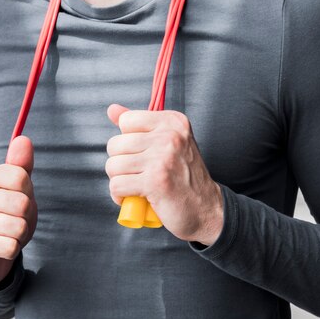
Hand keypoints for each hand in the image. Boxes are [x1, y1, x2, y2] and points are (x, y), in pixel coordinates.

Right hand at [0, 135, 37, 284]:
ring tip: (8, 232)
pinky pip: (10, 247)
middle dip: (27, 216)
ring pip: (18, 227)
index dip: (28, 191)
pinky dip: (13, 250)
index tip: (18, 196)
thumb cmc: (6, 213)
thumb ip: (21, 165)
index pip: (20, 177)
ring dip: (21, 234)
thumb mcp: (18, 188)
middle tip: (14, 218)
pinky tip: (0, 246)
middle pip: (22, 203)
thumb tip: (23, 139)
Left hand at [105, 104, 222, 245]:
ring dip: (119, 181)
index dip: (127, 141)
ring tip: (134, 186)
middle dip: (119, 164)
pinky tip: (133, 198)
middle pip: (116, 144)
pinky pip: (117, 185)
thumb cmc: (184, 177)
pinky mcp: (155, 181)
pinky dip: (119, 196)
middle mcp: (170, 136)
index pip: (127, 121)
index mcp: (173, 122)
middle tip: (136, 174)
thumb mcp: (169, 143)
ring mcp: (162, 158)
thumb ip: (140, 125)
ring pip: (114, 166)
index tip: (140, 154)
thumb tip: (112, 110)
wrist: (207, 209)